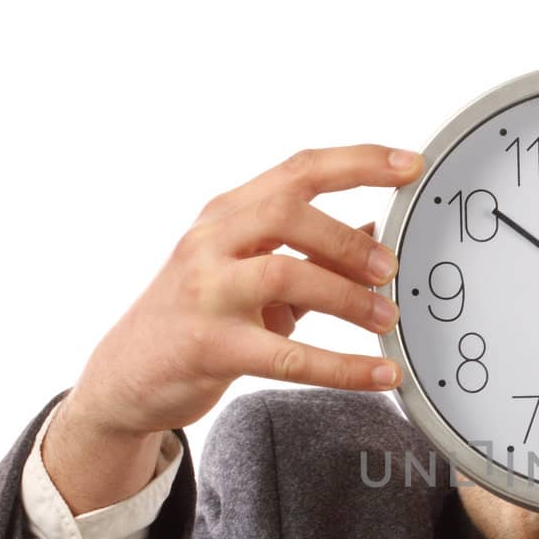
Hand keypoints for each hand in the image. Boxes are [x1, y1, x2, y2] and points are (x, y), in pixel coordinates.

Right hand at [63, 144, 422, 439]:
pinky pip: (286, 356)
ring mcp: (206, 292)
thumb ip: (309, 253)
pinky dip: (342, 366)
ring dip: (348, 297)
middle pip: (288, 211)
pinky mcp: (210, 346)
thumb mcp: (249, 272)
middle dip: (347, 238)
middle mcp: (212, 242)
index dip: (358, 163)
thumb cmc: (196, 317)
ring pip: (284, 273)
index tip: (410, 166)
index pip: (298, 171)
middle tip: (389, 270)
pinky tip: (379, 374)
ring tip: (387, 319)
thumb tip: (375, 235)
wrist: (128, 375)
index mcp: (228, 215)